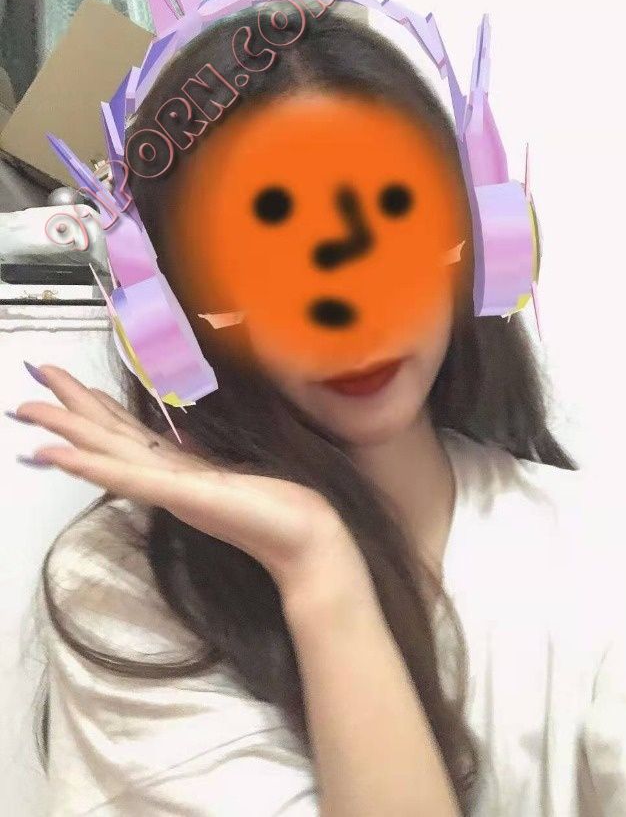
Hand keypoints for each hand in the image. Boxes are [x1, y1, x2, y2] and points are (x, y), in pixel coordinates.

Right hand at [13, 365, 361, 597]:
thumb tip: (178, 431)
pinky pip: (126, 476)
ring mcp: (168, 487)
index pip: (122, 432)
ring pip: (105, 452)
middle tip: (24, 387)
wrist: (300, 539)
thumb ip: (198, 453)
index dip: (89, 407)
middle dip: (65, 410)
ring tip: (27, 411)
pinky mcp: (179, 495)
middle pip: (104, 436)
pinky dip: (89, 464)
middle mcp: (163, 476)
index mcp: (175, 467)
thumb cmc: (274, 505)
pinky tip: (57, 454)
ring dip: (64, 432)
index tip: (60, 383)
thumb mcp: (231, 468)